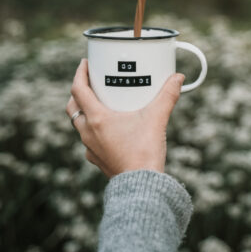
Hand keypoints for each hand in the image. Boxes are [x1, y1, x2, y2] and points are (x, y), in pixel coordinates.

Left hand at [66, 59, 184, 177]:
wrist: (141, 187)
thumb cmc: (144, 153)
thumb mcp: (157, 118)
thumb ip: (167, 95)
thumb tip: (177, 78)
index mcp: (97, 119)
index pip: (78, 90)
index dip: (79, 74)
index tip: (85, 64)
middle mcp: (88, 133)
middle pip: (73, 107)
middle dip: (78, 93)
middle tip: (90, 83)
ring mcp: (91, 148)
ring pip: (79, 125)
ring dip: (85, 112)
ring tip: (100, 104)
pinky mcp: (98, 159)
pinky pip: (89, 140)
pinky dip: (94, 130)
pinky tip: (109, 129)